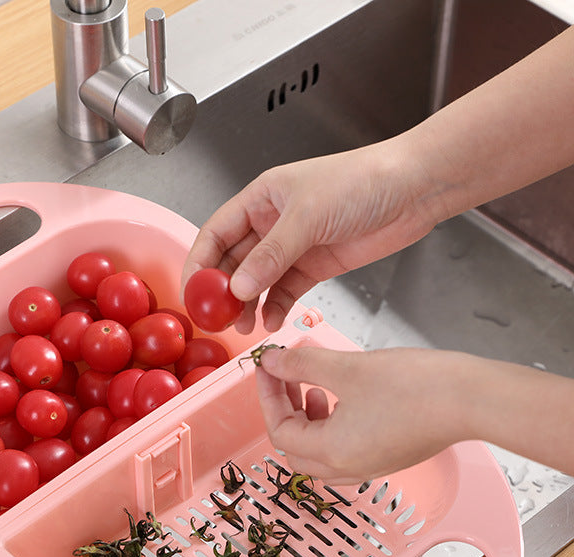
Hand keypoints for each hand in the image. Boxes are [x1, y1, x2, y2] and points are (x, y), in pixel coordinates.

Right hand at [182, 142, 438, 332]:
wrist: (413, 189)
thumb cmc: (363, 181)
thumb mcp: (308, 217)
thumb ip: (271, 255)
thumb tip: (239, 288)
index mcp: (261, 198)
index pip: (215, 233)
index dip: (199, 263)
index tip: (192, 293)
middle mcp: (271, 223)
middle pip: (233, 262)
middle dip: (222, 292)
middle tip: (217, 319)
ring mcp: (293, 246)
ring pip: (257, 282)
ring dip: (248, 305)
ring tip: (244, 326)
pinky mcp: (314, 266)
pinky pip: (285, 292)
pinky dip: (276, 308)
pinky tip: (272, 321)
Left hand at [255, 345, 478, 483]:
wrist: (474, 399)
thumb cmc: (417, 387)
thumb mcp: (347, 368)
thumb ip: (302, 364)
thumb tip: (271, 362)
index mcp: (333, 452)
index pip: (279, 431)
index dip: (267, 397)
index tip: (267, 369)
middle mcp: (349, 468)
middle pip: (295, 449)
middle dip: (284, 411)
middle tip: (285, 379)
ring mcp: (370, 466)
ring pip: (319, 453)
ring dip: (307, 421)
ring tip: (314, 387)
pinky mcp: (389, 456)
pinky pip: (344, 450)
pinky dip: (331, 426)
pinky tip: (343, 397)